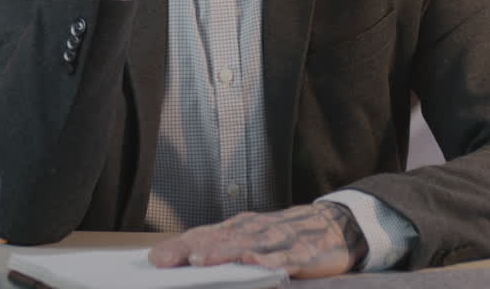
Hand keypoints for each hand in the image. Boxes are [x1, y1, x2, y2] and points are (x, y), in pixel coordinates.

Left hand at [148, 202, 367, 278]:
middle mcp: (255, 230)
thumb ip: (225, 245)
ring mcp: (278, 241)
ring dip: (222, 252)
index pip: (204, 235)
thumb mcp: (253, 237)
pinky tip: (251, 262)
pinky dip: (265, 259)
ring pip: (245, 246)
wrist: (335, 226)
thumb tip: (188, 256)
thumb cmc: (287, 235)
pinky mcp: (301, 254)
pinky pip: (281, 257)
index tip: (154, 258)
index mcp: (241, 227)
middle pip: (218, 240)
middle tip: (164, 261)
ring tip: (200, 260)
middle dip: (189, 250)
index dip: (179, 247)